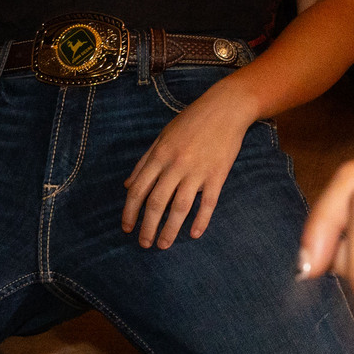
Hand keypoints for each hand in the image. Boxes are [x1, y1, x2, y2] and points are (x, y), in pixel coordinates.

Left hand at [124, 79, 260, 247]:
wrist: (226, 108)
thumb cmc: (191, 121)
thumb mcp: (162, 136)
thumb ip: (144, 161)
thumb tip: (127, 186)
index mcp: (159, 156)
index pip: (138, 190)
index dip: (130, 212)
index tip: (127, 228)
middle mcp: (175, 165)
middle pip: (157, 203)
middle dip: (148, 227)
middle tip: (144, 244)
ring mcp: (197, 171)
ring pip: (180, 207)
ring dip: (170, 230)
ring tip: (163, 245)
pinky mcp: (217, 175)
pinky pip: (208, 203)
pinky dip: (201, 221)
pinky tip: (194, 234)